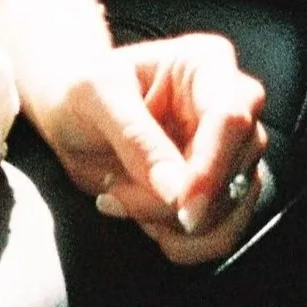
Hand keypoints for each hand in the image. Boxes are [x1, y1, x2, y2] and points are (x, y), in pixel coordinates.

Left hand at [35, 33, 269, 268]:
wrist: (71, 116)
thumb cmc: (82, 93)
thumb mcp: (96, 98)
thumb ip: (138, 141)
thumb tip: (179, 192)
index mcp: (207, 64)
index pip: (232, 118)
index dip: (211, 168)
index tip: (182, 208)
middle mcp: (234, 103)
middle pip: (236, 170)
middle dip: (176, 202)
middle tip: (114, 196)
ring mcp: (234, 149)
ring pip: (233, 209)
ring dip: (175, 226)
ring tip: (121, 200)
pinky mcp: (225, 188)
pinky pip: (223, 233)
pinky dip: (183, 242)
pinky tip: (144, 221)